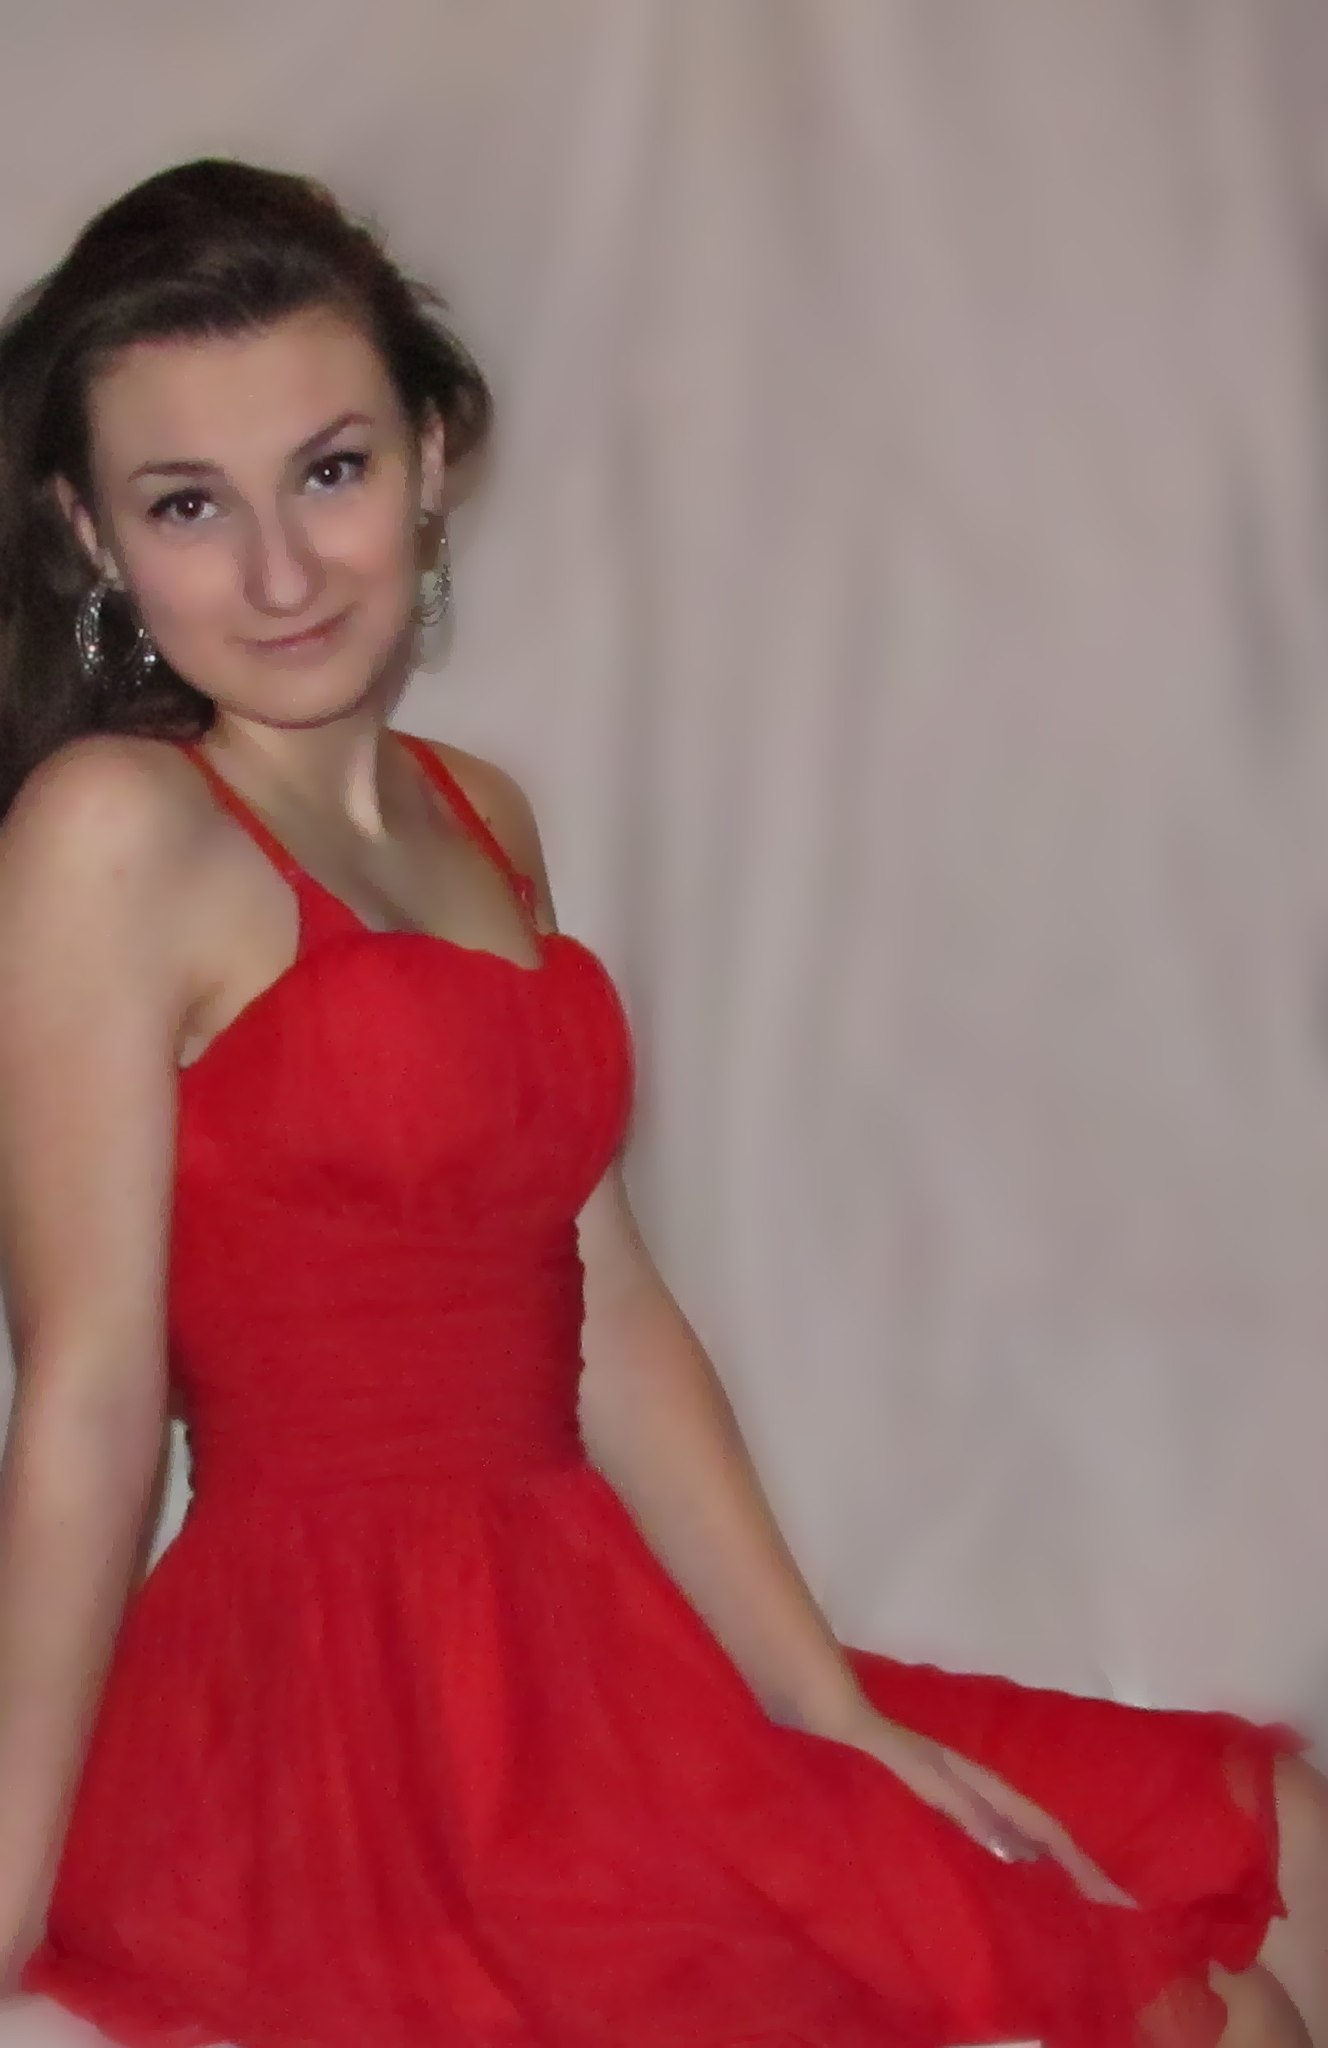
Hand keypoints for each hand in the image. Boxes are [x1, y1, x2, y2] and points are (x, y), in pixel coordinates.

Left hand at [844, 1709, 1136, 1906]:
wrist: (830, 1718)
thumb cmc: (874, 1748)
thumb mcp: (923, 1778)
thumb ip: (967, 1809)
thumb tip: (1022, 1853)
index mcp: (981, 1784)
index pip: (1045, 1830)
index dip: (1082, 1865)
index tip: (1119, 1901)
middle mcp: (976, 1789)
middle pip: (1038, 1832)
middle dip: (1074, 1869)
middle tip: (1106, 1914)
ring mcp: (954, 1795)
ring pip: (1013, 1834)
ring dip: (1044, 1867)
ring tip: (1066, 1906)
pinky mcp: (930, 1804)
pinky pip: (984, 1839)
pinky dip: (1006, 1861)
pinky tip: (999, 1882)